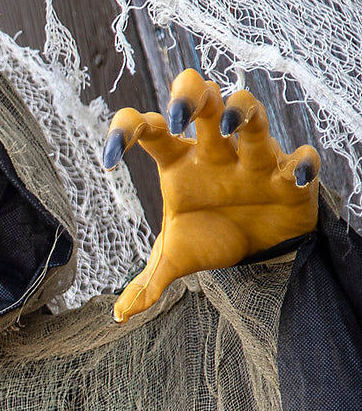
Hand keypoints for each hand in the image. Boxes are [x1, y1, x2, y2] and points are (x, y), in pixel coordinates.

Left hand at [103, 68, 318, 322]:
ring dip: (241, 110)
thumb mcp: (174, 259)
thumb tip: (117, 315)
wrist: (258, 255)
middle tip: (178, 114)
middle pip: (203, 101)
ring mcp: (252, 159)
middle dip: (191, 96)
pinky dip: (302, 163)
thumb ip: (147, 283)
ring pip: (250, 114)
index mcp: (179, 163)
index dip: (126, 130)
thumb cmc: (212, 238)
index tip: (109, 157)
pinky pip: (301, 158)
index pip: (149, 129)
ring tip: (228, 122)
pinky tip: (294, 176)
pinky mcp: (289, 176)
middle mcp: (214, 152)